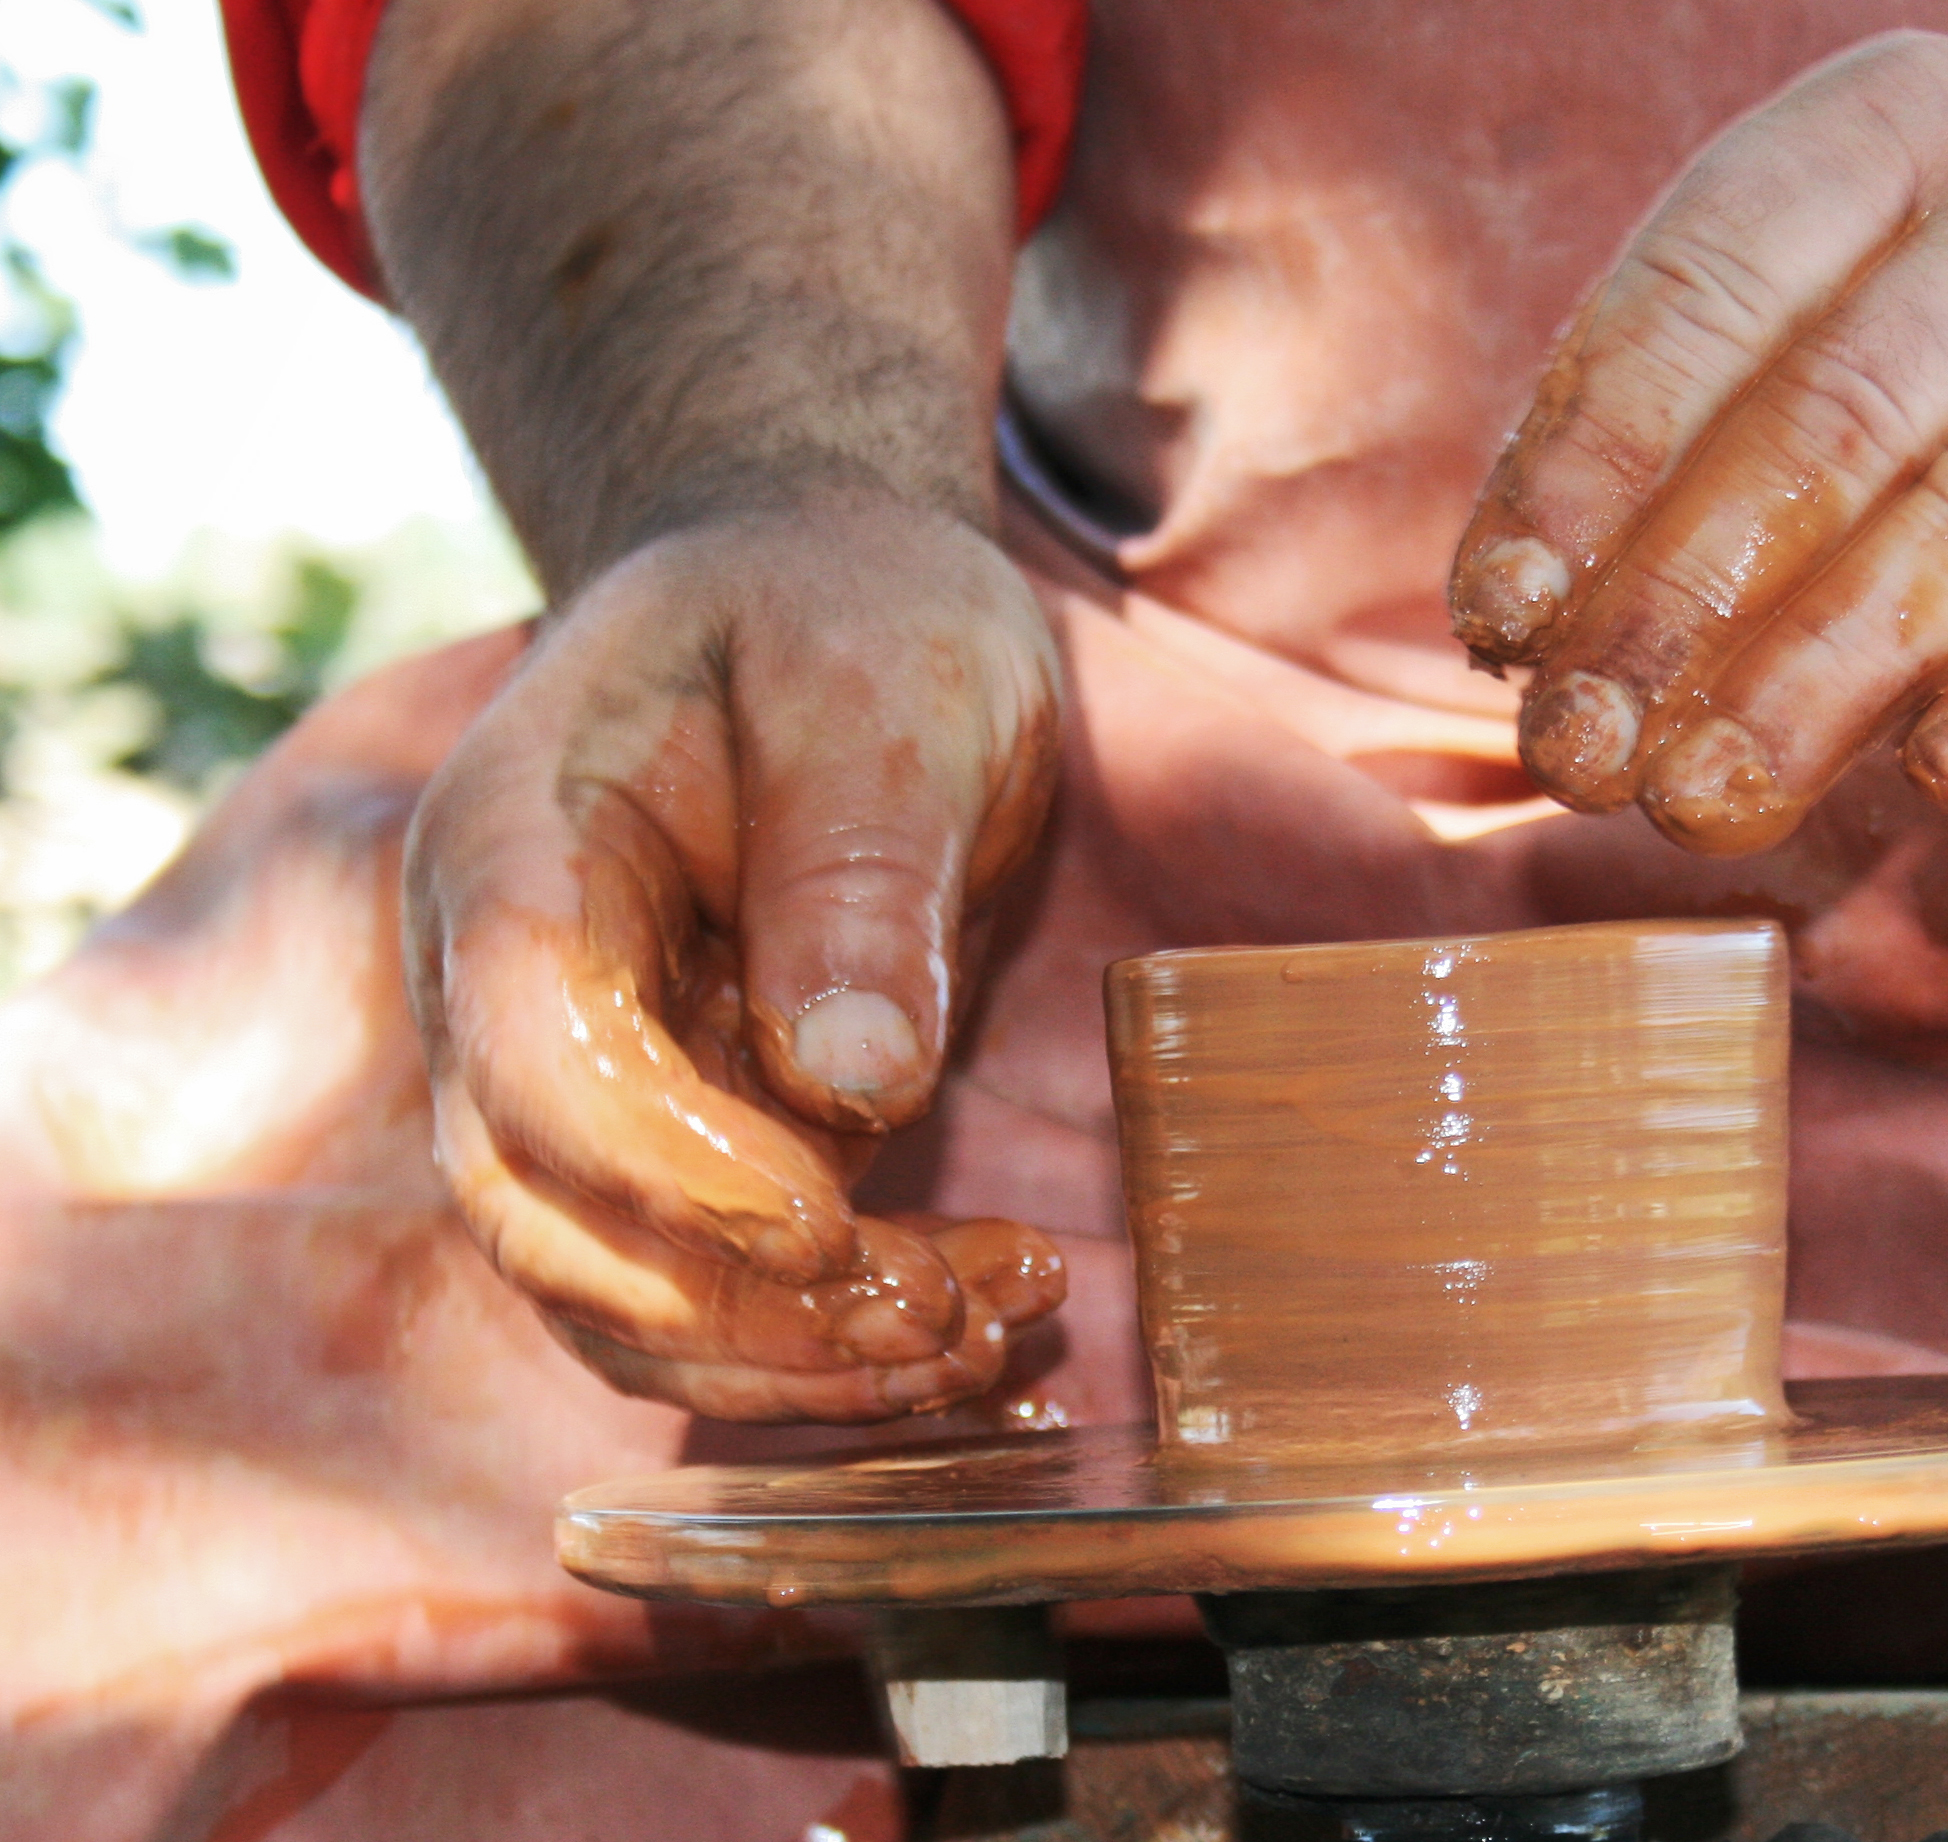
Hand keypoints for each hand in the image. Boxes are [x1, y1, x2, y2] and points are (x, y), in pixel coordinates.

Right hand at [404, 498, 1065, 1420]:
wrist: (820, 600)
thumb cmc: (842, 610)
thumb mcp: (886, 686)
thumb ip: (859, 863)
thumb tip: (853, 1080)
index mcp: (515, 848)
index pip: (528, 1045)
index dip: (660, 1165)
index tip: (822, 1221)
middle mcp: (503, 994)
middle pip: (543, 1218)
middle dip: (735, 1307)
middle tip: (939, 1315)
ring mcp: (579, 1086)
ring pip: (619, 1297)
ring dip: (789, 1357)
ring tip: (981, 1338)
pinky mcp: (679, 1146)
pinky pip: (709, 1291)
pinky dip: (822, 1341)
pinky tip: (966, 1330)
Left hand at [1451, 31, 1947, 853]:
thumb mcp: (1833, 316)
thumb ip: (1679, 438)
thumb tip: (1516, 621)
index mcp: (1905, 133)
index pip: (1707, 289)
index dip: (1585, 471)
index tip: (1502, 622)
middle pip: (1836, 421)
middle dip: (1679, 606)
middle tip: (1578, 756)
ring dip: (1817, 683)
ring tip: (1698, 802)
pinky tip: (1947, 776)